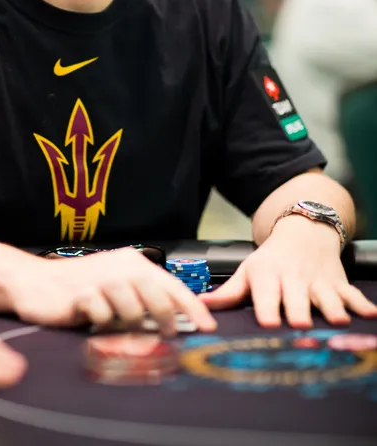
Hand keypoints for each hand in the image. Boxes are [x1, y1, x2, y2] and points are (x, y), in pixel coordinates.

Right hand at [6, 247, 216, 336]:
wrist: (37, 281)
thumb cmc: (80, 286)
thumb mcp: (116, 285)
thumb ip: (143, 297)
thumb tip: (175, 321)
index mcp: (133, 262)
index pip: (172, 284)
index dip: (193, 307)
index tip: (209, 326)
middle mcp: (120, 266)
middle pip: (157, 296)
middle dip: (167, 320)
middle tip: (170, 337)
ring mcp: (101, 279)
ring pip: (132, 309)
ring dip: (131, 325)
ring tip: (124, 330)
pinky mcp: (81, 295)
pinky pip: (104, 316)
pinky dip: (104, 325)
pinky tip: (96, 323)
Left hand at [201, 217, 376, 327]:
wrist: (303, 231)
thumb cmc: (271, 258)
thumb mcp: (248, 271)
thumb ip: (228, 293)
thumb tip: (199, 306)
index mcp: (268, 276)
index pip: (266, 294)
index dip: (267, 308)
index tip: (269, 323)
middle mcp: (293, 279)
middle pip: (297, 300)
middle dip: (299, 312)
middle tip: (301, 327)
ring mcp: (318, 282)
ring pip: (326, 297)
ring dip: (332, 308)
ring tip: (336, 321)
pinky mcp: (338, 283)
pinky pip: (352, 294)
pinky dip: (362, 304)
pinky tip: (371, 315)